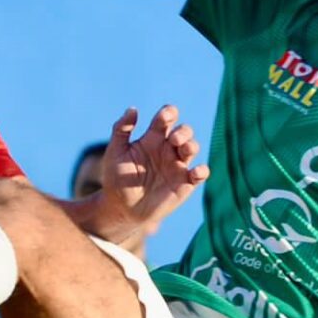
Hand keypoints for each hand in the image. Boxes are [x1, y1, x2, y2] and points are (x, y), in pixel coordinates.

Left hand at [97, 106, 208, 239]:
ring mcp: (177, 165)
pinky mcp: (185, 183)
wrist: (121, 208)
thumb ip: (121, 129)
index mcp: (152, 138)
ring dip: (191, 145)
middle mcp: (168, 149)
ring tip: (183, 149)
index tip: (165, 117)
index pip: (166, 119)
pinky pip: (200, 174)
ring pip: (193, 148)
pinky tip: (195, 171)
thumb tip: (133, 108)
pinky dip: (202, 171)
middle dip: (182, 131)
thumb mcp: (115, 152)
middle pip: (184, 131)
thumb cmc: (117, 179)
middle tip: (172, 139)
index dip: (169, 113)